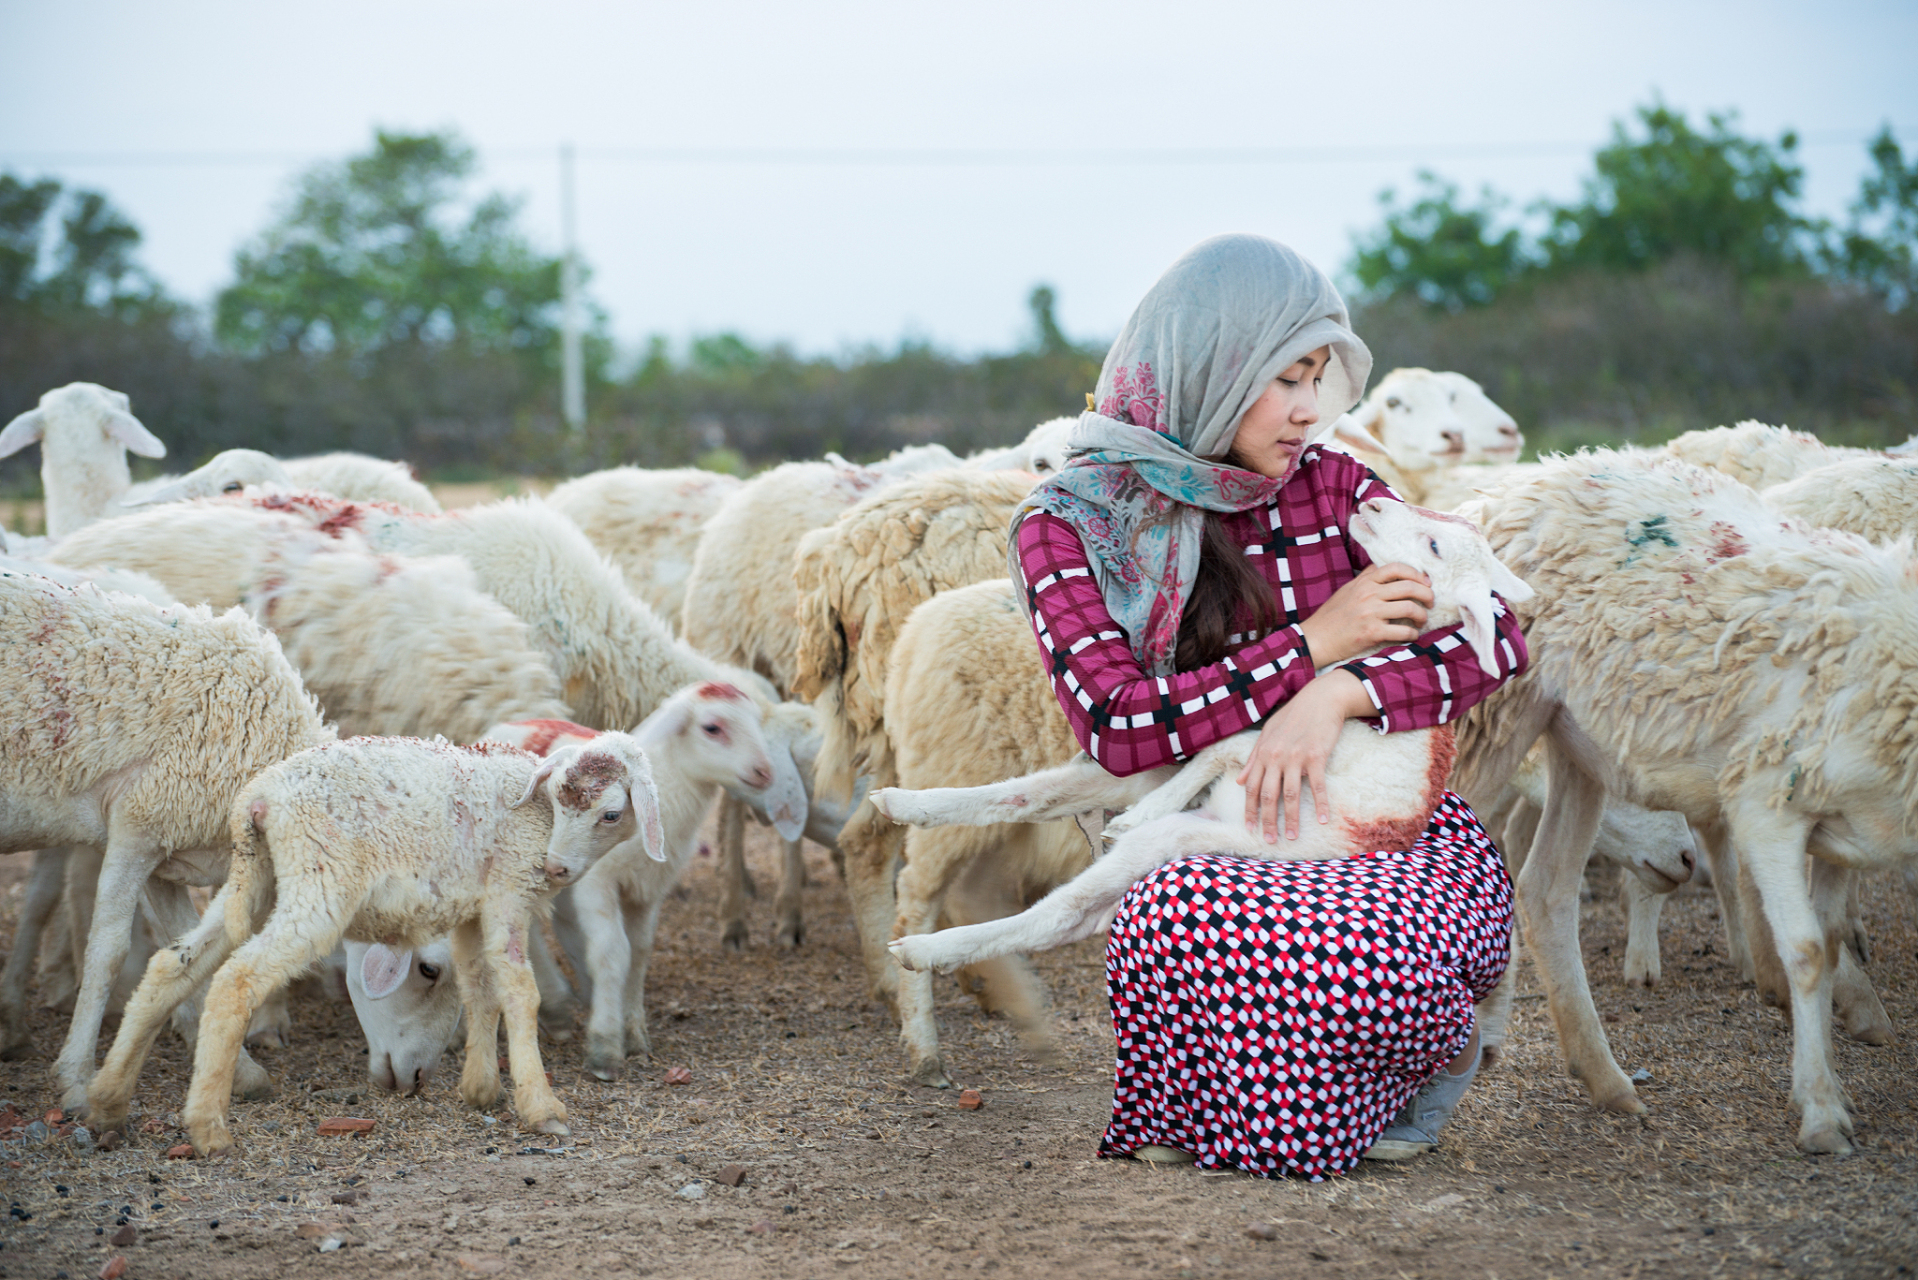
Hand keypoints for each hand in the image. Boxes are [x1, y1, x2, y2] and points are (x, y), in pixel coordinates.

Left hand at [1236, 670, 1374, 841]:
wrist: (1320, 699)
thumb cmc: (1293, 716)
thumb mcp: (1267, 734)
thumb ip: (1253, 759)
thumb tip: (1238, 780)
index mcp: (1263, 753)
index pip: (1251, 787)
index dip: (1249, 809)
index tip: (1250, 828)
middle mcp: (1276, 757)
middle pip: (1268, 795)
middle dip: (1267, 820)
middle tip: (1270, 840)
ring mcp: (1296, 757)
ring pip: (1290, 794)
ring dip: (1290, 818)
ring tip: (1292, 836)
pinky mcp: (1316, 756)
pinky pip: (1317, 785)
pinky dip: (1320, 804)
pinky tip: (1322, 819)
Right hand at [1298, 562, 1433, 666]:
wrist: (1316, 639)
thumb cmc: (1333, 616)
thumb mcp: (1348, 590)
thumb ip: (1367, 578)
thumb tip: (1388, 569)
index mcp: (1364, 582)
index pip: (1396, 568)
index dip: (1416, 573)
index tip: (1425, 582)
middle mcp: (1368, 594)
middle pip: (1409, 587)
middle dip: (1427, 595)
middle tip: (1430, 602)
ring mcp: (1370, 613)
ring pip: (1410, 608)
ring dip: (1422, 616)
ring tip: (1421, 621)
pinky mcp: (1372, 632)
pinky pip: (1403, 631)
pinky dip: (1412, 634)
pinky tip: (1411, 636)